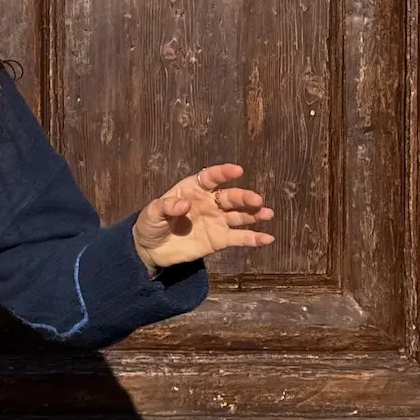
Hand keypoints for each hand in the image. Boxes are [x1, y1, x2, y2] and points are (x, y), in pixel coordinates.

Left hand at [132, 165, 275, 271]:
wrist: (151, 249)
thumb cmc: (151, 224)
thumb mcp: (152, 213)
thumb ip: (166, 206)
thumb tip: (184, 204)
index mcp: (193, 189)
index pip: (211, 178)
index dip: (223, 173)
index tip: (237, 171)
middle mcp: (209, 202)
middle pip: (230, 197)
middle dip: (244, 198)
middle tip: (257, 200)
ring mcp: (216, 220)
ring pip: (239, 215)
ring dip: (254, 214)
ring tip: (267, 213)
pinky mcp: (219, 239)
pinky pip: (239, 238)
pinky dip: (254, 238)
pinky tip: (268, 238)